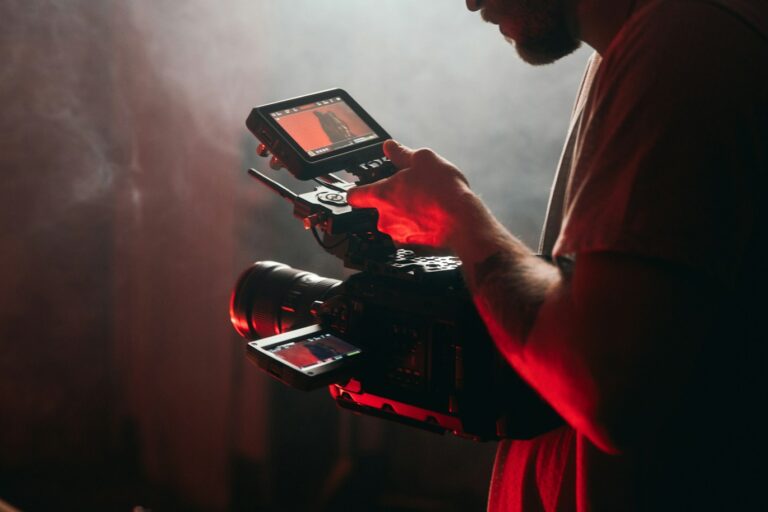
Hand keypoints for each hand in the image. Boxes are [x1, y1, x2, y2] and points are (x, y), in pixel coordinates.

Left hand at [346, 140, 474, 248]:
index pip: (354, 196)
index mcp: (382, 195)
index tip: (362, 190)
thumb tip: (389, 147)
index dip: (357, 191)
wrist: (463, 223)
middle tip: (413, 191)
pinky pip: (411, 235)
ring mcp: (398, 236)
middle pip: (379, 209)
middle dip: (393, 201)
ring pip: (396, 223)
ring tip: (427, 205)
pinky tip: (433, 219)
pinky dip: (419, 228)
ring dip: (406, 215)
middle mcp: (385, 219)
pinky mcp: (413, 249)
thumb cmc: (443, 191)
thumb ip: (401, 153)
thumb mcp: (423, 159)